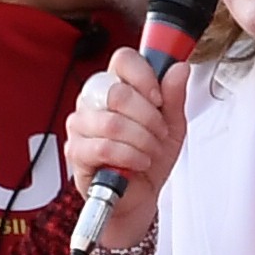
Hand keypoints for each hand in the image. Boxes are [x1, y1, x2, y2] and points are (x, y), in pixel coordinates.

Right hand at [64, 47, 188, 244]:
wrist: (142, 195)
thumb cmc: (152, 156)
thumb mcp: (173, 125)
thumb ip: (175, 96)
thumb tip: (179, 68)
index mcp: (118, 84)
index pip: (124, 60)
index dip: (145, 77)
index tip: (159, 98)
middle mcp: (94, 99)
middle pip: (118, 93)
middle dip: (149, 118)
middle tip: (159, 133)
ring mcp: (81, 124)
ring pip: (112, 122)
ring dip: (141, 141)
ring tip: (149, 151)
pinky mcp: (75, 150)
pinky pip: (102, 147)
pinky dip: (129, 156)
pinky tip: (138, 162)